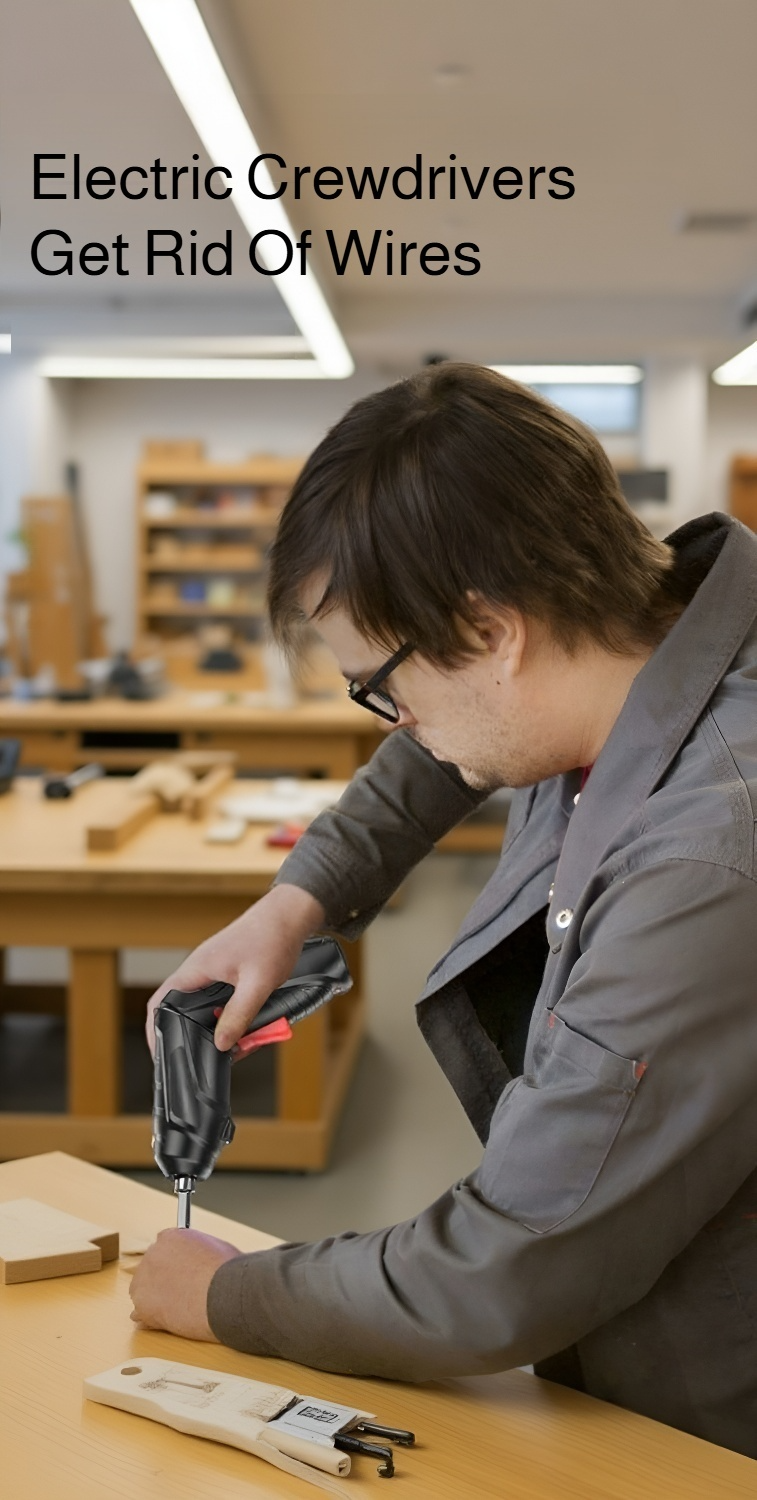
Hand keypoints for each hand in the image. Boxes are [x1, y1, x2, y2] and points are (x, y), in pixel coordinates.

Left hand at [129, 1228, 240, 1338]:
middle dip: (163, 1279)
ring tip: (177, 1308)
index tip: (179, 1271)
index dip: (173, 1262)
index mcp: (171, 1237)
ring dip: (155, 1298)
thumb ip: (199, 1252)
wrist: (225, 1295)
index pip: (163, 1246)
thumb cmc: (228, 1272)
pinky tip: (167, 1321)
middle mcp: (153, 1254)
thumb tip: (202, 1262)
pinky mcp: (142, 1306)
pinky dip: (150, 1319)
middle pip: (151, 1267)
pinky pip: (140, 1314)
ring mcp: (144, 1280)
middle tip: (180, 1292)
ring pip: (143, 1290)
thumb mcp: (216, 1248)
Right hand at [145, 883, 325, 1054]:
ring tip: (246, 1042)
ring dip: (226, 1027)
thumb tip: (221, 1044)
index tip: (162, 1053)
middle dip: (201, 1036)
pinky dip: (238, 1017)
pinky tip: (256, 1026)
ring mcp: (215, 973)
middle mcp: (201, 972)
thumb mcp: (257, 983)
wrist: (290, 915)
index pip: (161, 1002)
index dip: (156, 1030)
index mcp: (196, 969)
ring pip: (211, 1010)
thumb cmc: (271, 937)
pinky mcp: (231, 975)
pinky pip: (226, 1004)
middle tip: (219, 1054)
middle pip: (187, 1012)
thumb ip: (239, 1014)